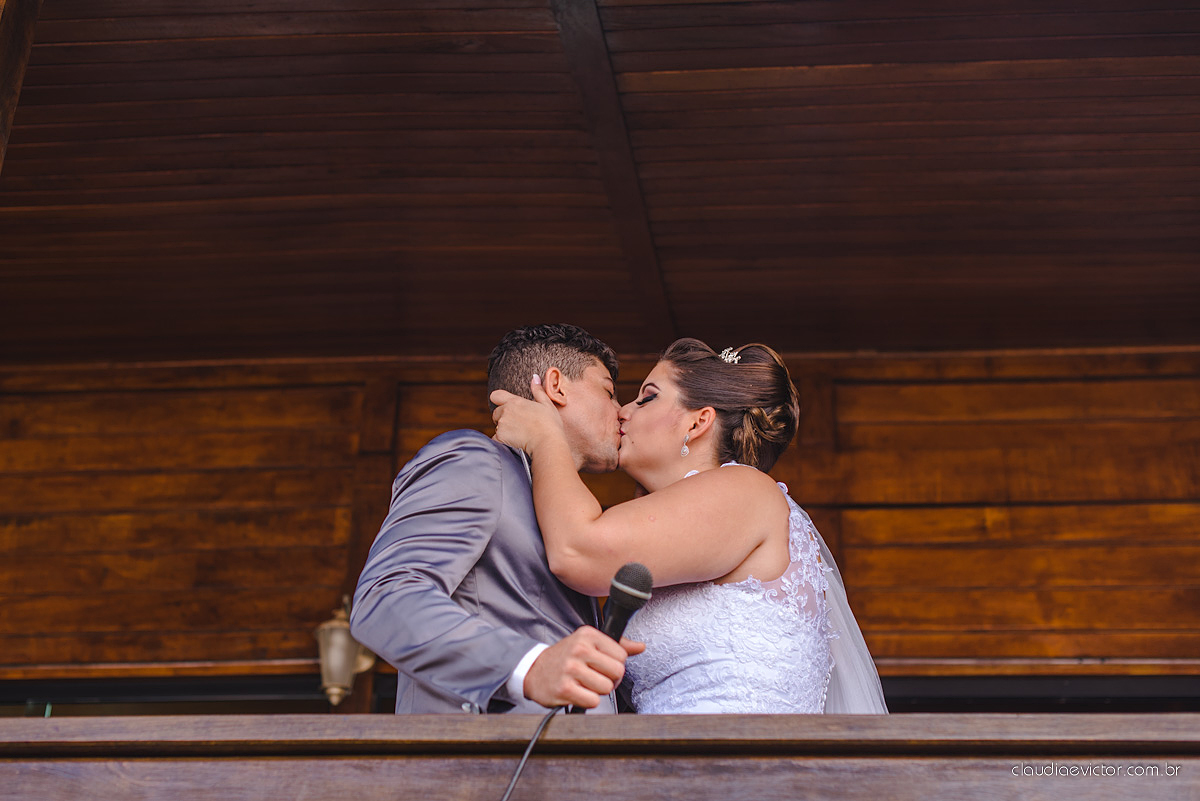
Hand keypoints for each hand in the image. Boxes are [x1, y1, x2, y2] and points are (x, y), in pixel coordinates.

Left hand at [490, 375, 565, 454]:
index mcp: (515, 401)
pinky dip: (503, 441)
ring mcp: (502, 424)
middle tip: (518, 425)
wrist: (548, 442)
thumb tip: (535, 377)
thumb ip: (538, 390)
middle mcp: (506, 411)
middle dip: (503, 418)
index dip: (499, 400)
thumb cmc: (550, 424)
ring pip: (497, 426)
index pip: (496, 395)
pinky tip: (515, 443)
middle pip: (496, 413)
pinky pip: (496, 439)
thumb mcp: (547, 404)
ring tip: (520, 434)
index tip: (506, 406)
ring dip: (504, 430)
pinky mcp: (500, 437)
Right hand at [522, 626, 645, 708]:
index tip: (603, 666)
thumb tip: (641, 647)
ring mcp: (571, 669)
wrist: (533, 670)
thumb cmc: (565, 657)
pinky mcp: (565, 689)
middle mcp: (580, 649)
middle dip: (610, 679)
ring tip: (585, 685)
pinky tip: (577, 692)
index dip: (615, 665)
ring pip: (606, 688)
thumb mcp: (588, 643)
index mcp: (588, 635)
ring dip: (598, 691)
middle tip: (595, 678)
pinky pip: (593, 701)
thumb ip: (616, 645)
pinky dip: (588, 701)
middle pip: (617, 672)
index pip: (622, 655)